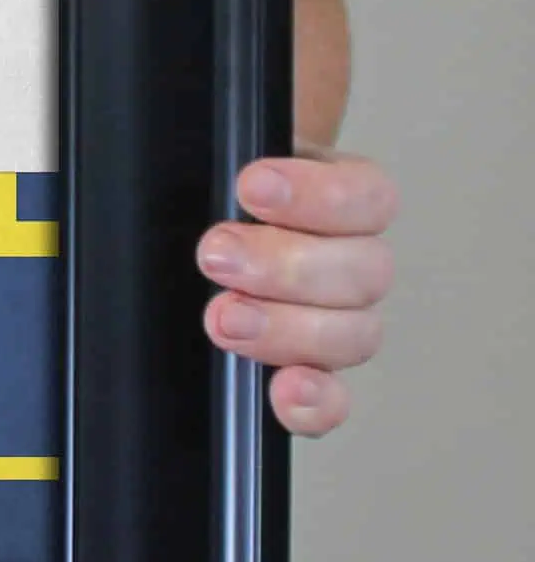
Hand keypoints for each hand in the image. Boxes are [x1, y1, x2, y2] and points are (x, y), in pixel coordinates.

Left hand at [196, 143, 397, 436]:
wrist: (195, 214)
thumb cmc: (215, 197)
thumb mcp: (223, 166)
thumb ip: (228, 165)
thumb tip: (227, 159)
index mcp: (340, 198)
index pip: (366, 196)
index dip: (318, 195)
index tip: (252, 186)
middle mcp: (350, 260)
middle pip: (362, 271)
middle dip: (284, 265)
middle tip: (216, 255)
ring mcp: (337, 320)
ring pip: (354, 334)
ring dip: (287, 329)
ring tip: (223, 316)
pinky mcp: (309, 371)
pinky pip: (333, 400)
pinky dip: (315, 403)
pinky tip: (285, 391)